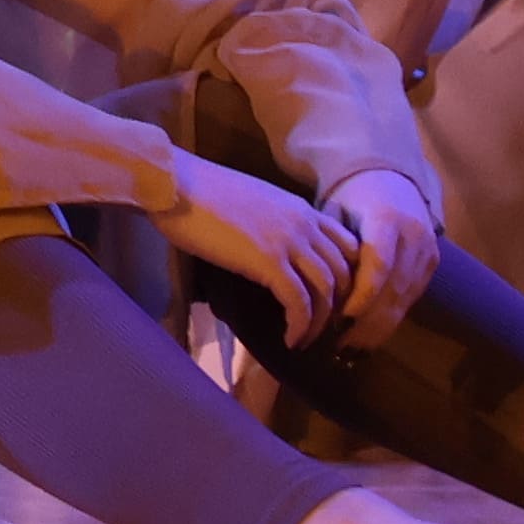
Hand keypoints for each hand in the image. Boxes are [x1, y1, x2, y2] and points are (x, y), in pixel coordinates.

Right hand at [161, 156, 363, 348]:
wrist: (175, 183)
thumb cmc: (200, 192)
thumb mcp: (253, 204)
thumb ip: (273, 225)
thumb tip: (270, 252)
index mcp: (300, 209)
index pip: (348, 246)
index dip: (348, 279)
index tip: (331, 300)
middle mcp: (304, 223)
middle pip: (344, 273)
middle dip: (338, 306)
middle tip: (321, 327)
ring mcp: (289, 242)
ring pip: (326, 291)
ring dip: (319, 323)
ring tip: (303, 340)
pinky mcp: (269, 261)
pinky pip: (299, 303)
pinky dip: (299, 326)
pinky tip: (289, 339)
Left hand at [321, 167, 443, 347]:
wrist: (392, 179)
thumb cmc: (353, 197)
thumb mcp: (336, 212)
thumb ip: (330, 246)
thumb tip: (311, 286)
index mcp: (387, 219)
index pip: (379, 266)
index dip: (361, 295)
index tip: (340, 317)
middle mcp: (414, 237)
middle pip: (394, 289)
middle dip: (367, 321)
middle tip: (338, 344)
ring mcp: (427, 252)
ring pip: (404, 300)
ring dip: (377, 327)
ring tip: (349, 347)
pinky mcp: (432, 265)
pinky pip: (411, 299)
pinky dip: (390, 319)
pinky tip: (368, 335)